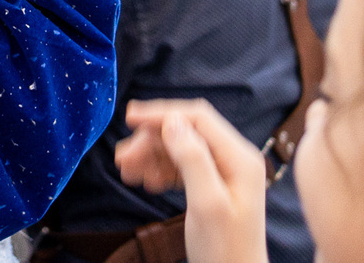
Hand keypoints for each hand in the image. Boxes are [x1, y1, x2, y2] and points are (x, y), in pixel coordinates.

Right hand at [110, 101, 269, 262]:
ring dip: (151, 155)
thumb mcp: (207, 204)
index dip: (162, 113)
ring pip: (179, 149)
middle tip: (123, 158)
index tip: (130, 118)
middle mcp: (234, 159)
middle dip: (152, 140)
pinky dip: (160, 170)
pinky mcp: (212, 185)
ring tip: (127, 171)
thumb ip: (192, 159)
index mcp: (240, 158)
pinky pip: (181, 167)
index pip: (198, 118)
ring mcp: (224, 172)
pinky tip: (145, 181)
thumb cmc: (225, 250)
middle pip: (185, 132)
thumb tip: (172, 121)